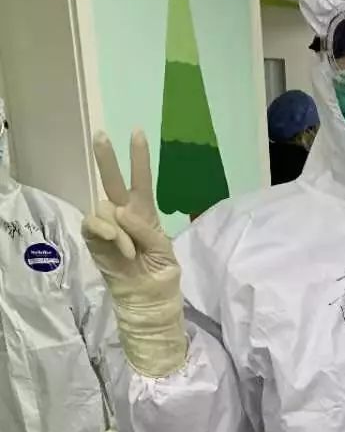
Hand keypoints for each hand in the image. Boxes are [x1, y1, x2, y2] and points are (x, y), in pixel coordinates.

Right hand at [82, 132, 187, 376]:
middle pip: (114, 182)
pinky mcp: (94, 239)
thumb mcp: (163, 250)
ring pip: (105, 208)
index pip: (141, 181)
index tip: (137, 132)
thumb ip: (144, 229)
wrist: (148, 298)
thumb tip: (120, 212)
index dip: (139, 158)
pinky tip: (120, 247)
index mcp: (144, 214)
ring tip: (130, 250)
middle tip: (100, 135)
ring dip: (119, 227)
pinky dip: (108, 233)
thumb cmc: (160, 274)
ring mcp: (108, 226)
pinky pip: (95, 224)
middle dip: (107, 159)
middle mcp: (124, 215)